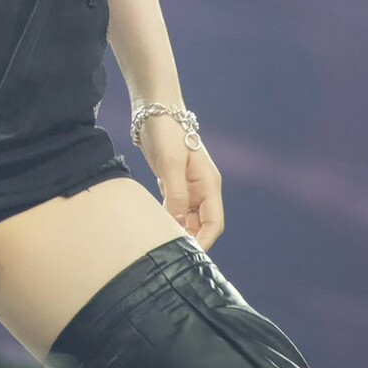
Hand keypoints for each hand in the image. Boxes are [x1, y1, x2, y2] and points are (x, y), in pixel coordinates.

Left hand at [136, 113, 224, 251]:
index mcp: (209, 184)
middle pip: (202, 225)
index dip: (204, 241)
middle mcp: (202, 188)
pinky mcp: (175, 184)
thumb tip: (179, 224)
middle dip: (190, 241)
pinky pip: (176, 210)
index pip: (214, 222)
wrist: (154, 110)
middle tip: (170, 256)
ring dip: (179, 232)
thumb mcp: (171, 164)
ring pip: (189, 219)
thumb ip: (176, 195)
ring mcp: (189, 187)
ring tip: (162, 247)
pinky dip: (169, 221)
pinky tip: (156, 229)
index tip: (188, 255)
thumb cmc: (166, 132)